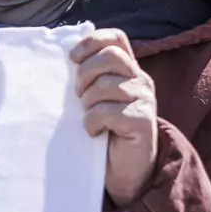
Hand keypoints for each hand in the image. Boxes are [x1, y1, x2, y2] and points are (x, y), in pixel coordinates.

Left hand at [71, 29, 158, 207]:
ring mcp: (144, 100)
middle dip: (85, 74)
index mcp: (129, 71)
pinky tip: (96, 133)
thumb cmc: (107, 133)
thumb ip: (90, 78)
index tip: (72, 58)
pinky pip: (107, 112)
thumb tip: (66, 59)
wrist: (128, 172)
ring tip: (90, 118)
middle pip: (110, 57)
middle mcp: (140, 81)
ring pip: (106, 85)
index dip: (92, 42)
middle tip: (78, 97)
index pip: (116, 39)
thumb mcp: (97, 100)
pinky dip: (93, 123)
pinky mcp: (142, 121)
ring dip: (88, 104)